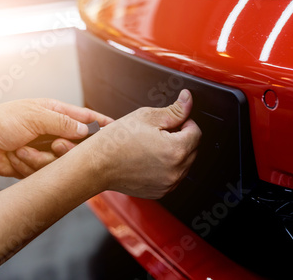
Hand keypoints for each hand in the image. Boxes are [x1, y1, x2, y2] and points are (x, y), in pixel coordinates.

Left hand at [0, 99, 112, 177]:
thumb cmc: (2, 121)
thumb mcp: (35, 115)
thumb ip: (63, 122)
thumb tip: (87, 131)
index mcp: (56, 113)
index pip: (86, 118)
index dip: (102, 123)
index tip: (117, 129)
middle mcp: (55, 132)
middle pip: (78, 146)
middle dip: (66, 148)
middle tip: (55, 145)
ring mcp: (47, 150)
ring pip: (62, 162)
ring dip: (40, 157)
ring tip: (21, 148)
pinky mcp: (38, 166)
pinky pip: (46, 172)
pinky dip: (29, 165)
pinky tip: (17, 157)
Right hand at [79, 89, 201, 198]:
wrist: (96, 165)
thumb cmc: (116, 141)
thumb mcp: (146, 117)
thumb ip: (174, 110)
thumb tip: (188, 99)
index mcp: (176, 150)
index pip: (196, 131)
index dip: (184, 122)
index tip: (169, 121)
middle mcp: (176, 171)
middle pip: (192, 148)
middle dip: (180, 137)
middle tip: (157, 132)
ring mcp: (168, 184)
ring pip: (184, 163)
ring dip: (174, 152)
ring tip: (150, 146)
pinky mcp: (160, 192)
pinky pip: (172, 176)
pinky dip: (166, 167)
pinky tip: (148, 159)